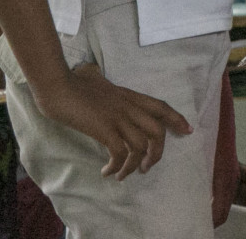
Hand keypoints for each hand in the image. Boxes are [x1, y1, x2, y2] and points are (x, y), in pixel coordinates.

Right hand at [33, 63, 189, 178]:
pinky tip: (106, 171)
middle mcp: (129, 107)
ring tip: (123, 175)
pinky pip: (120, 152)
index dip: (177, 119)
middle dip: (157, 152)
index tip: (188, 131)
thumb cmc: (71, 81)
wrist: (57, 84)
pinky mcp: (104, 128)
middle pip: (157, 131)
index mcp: (129, 96)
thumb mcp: (93, 76)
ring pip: (141, 145)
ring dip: (134, 165)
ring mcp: (118, 118)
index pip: (161, 107)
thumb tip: (91, 71)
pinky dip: (116, 166)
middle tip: (146, 167)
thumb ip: (98, 76)